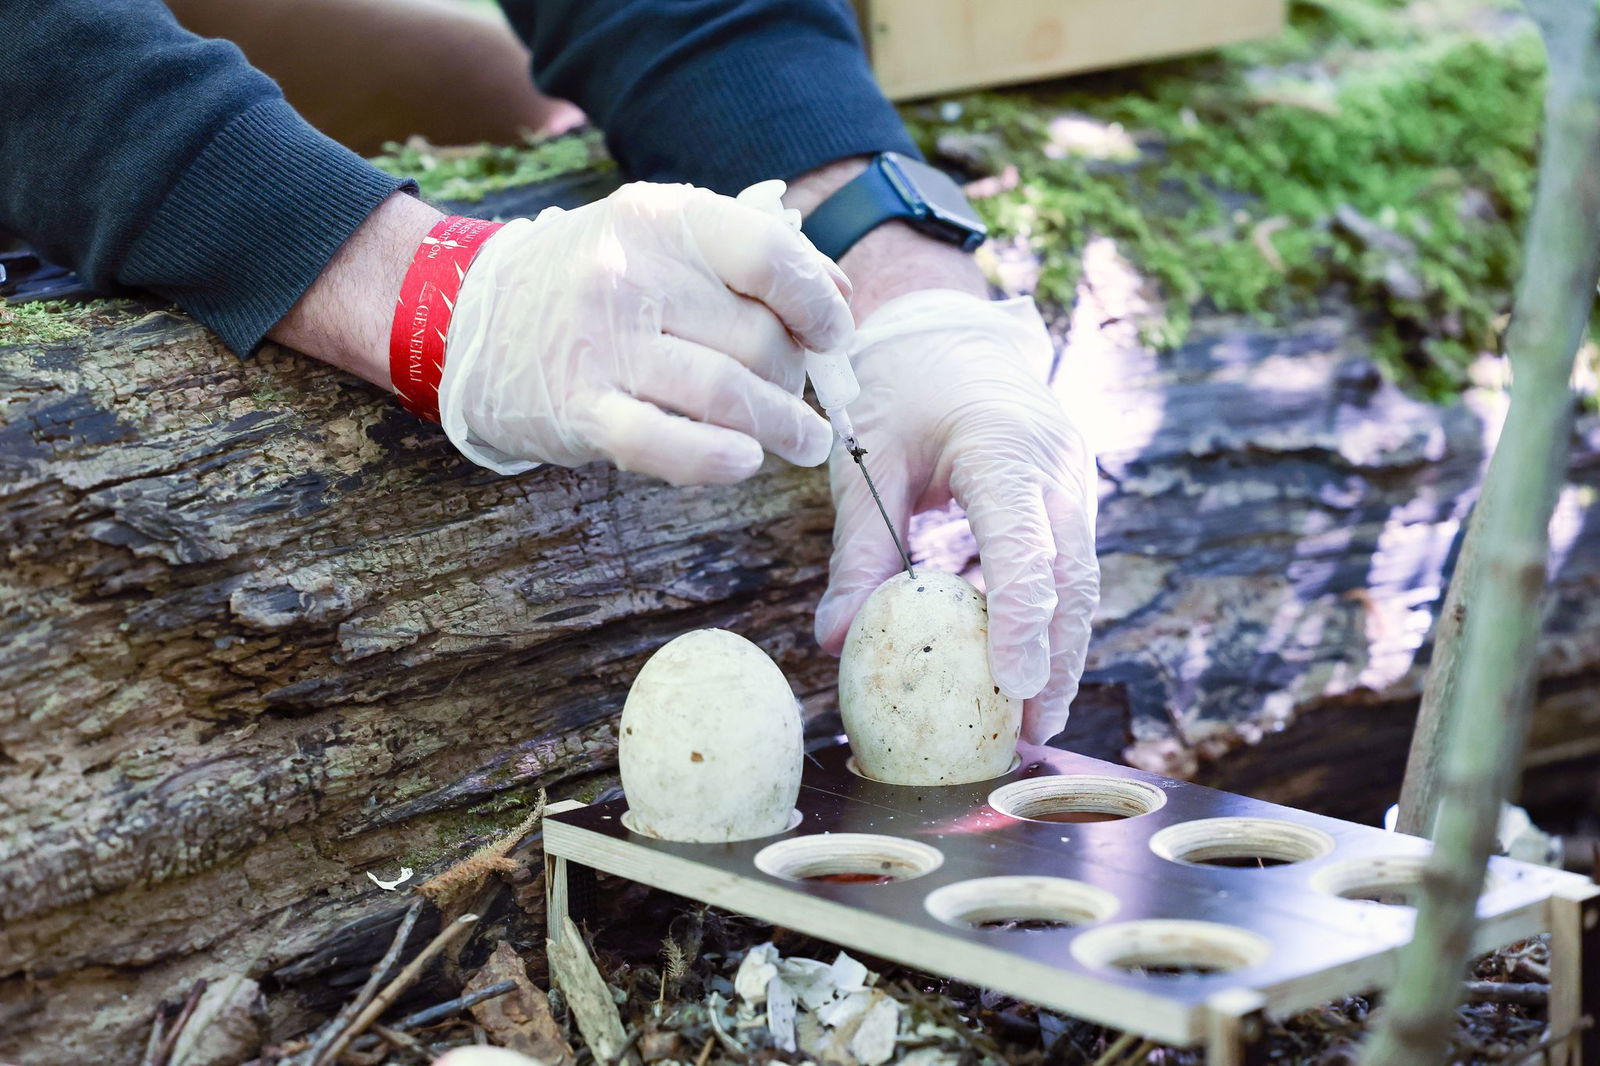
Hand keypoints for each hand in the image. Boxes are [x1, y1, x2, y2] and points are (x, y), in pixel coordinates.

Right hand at [438, 181, 854, 482]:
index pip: (769, 255)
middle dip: (795, 377)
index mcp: (660, 220)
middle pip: (758, 337)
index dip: (818, 302)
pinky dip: (716, 458)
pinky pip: (664, 442)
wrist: (469, 314)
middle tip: (799, 396)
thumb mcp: (660, 240)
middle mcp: (629, 274)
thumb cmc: (592, 281)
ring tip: (806, 442)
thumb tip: (837, 294)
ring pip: (727, 393)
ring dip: (784, 427)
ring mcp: (601, 343)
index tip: (833, 335)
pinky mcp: (578, 409)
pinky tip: (746, 461)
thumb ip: (748, 255)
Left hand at [813, 291, 1099, 743]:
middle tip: (1031, 733)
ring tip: (1033, 722)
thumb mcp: (868, 460)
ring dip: (1062, 651)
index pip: (1021, 545)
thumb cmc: (900, 387)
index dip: (1020, 619)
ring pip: (1080, 581)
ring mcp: (1073, 482)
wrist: (950, 330)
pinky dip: (1050, 621)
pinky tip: (1023, 672)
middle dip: (1058, 660)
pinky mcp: (1069, 499)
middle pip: (1072, 579)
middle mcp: (1056, 467)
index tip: (1013, 688)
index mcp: (1003, 446)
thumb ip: (858, 549)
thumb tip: (835, 639)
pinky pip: (1068, 568)